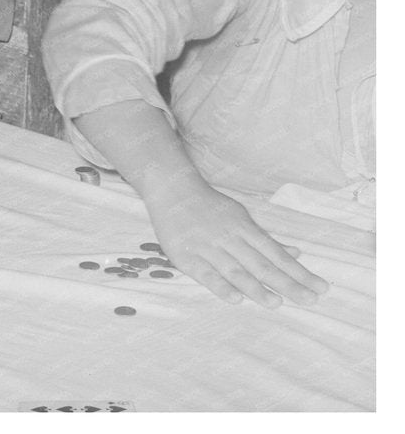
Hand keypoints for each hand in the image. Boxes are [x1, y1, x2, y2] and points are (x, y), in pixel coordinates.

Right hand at [145, 179, 328, 307]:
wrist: (171, 188)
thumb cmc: (210, 207)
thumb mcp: (240, 217)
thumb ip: (266, 240)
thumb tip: (297, 253)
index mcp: (245, 229)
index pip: (277, 255)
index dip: (299, 272)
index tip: (320, 288)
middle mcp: (230, 239)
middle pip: (262, 265)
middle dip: (287, 284)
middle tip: (310, 301)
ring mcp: (208, 247)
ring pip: (235, 270)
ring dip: (256, 288)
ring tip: (276, 303)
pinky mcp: (186, 256)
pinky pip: (205, 274)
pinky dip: (220, 286)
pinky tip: (235, 299)